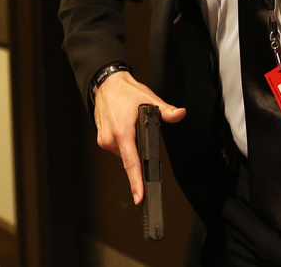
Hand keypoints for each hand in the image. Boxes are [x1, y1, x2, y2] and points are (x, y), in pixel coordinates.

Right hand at [93, 71, 186, 203]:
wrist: (107, 85)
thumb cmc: (126, 92)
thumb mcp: (149, 99)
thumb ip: (166, 110)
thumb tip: (179, 114)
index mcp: (122, 132)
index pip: (132, 163)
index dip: (136, 181)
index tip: (140, 196)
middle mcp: (110, 139)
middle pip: (131, 159)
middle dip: (141, 152)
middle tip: (144, 133)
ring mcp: (104, 141)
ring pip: (125, 154)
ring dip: (133, 147)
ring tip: (134, 127)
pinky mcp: (102, 140)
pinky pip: (118, 148)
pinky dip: (126, 143)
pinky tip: (128, 130)